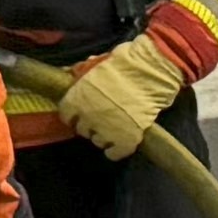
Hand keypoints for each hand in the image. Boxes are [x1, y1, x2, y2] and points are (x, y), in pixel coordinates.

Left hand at [59, 38, 192, 159]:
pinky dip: (116, 150)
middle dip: (89, 123)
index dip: (74, 113)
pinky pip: (114, 154)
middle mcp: (87, 117)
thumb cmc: (124, 63)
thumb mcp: (96, 64)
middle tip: (100, 116)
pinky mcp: (126, 140)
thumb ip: (82, 74)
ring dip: (103, 135)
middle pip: (82, 129)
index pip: (66, 114)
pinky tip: (120, 143)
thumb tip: (72, 75)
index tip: (79, 111)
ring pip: (97, 141)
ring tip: (113, 127)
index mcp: (77, 98)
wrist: (151, 72)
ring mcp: (106, 131)